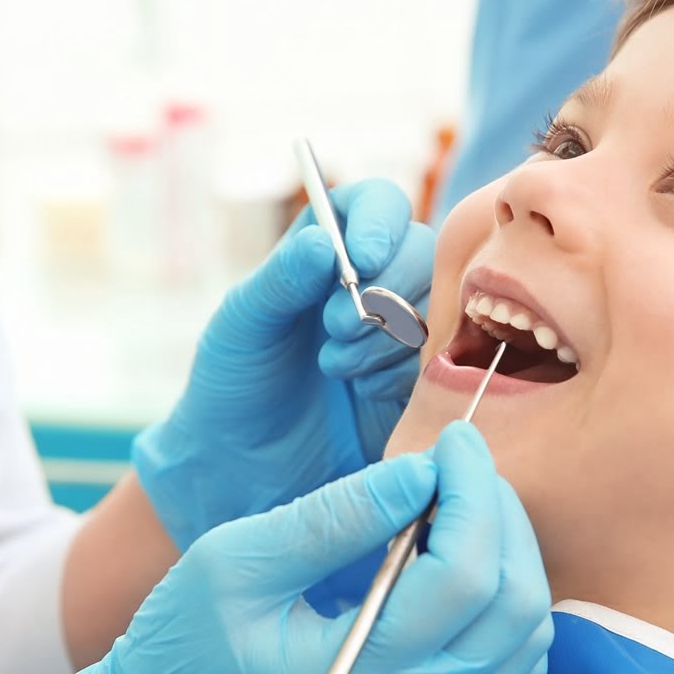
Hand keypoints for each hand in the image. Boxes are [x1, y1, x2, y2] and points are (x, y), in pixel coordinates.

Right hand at [0, 423, 552, 673]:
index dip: (472, 493)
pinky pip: (514, 668)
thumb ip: (334, 517)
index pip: (463, 576)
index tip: (451, 440)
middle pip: (514, 604)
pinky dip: (510, 604)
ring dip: (512, 556)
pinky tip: (465, 560)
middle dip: (500, 515)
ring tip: (461, 504)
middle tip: (460, 464)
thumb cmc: (187, 641)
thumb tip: (421, 473)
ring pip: (527, 637)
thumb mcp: (238, 560)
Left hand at [133, 179, 435, 549]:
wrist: (244, 468)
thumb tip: (321, 242)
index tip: (363, 257)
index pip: (376, 205)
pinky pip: (440, 360)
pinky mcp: (420, 380)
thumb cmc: (233, 384)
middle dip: (383, 289)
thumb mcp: (242, 325)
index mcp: (327, 249)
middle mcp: (373, 280)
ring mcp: (403, 330)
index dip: (379, 222)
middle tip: (335, 328)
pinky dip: (402, 372)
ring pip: (437, 305)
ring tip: (335, 367)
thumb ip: (280, 280)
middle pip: (421, 251)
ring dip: (388, 335)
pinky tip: (364, 392)